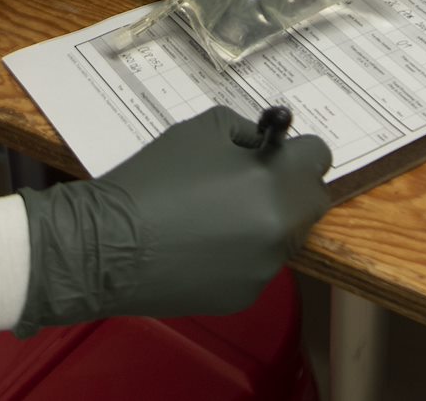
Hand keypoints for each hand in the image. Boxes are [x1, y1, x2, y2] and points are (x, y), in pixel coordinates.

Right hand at [15, 106, 333, 330]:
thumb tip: (264, 147)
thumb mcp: (203, 129)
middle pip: (310, 201)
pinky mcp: (242, 297)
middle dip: (288, 187)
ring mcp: (265, 271)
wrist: (106, 245)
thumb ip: (246, 133)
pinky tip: (199, 247)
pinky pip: (256, 266)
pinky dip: (239, 254)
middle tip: (248, 182)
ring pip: (283, 235)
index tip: (273, 153)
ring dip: (263, 222)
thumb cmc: (153, 178)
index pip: (319, 157)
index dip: (295, 150)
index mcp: (278, 185)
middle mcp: (282, 231)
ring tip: (213, 217)